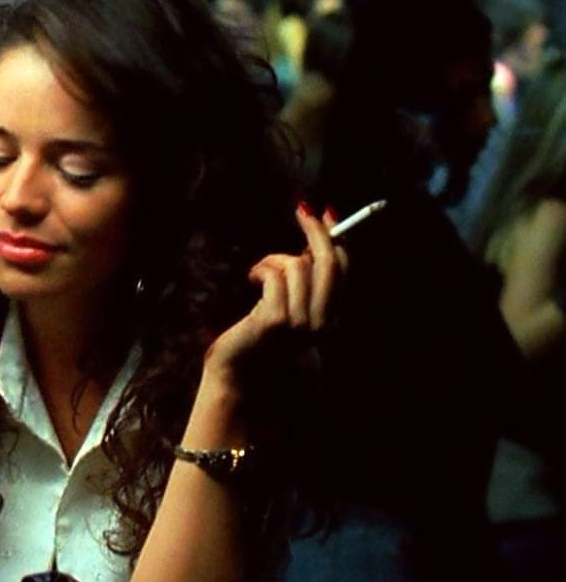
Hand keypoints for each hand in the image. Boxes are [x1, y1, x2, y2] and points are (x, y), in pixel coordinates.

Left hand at [203, 204, 348, 385]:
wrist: (236, 372)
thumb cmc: (258, 334)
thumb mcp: (291, 304)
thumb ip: (306, 280)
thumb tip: (314, 239)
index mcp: (332, 317)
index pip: (345, 269)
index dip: (338, 237)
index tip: (328, 213)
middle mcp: (323, 322)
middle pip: (330, 262)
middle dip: (317, 231)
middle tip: (302, 210)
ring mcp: (301, 323)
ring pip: (297, 265)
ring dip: (274, 259)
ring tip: (260, 271)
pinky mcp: (275, 320)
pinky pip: (274, 275)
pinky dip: (261, 269)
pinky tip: (251, 278)